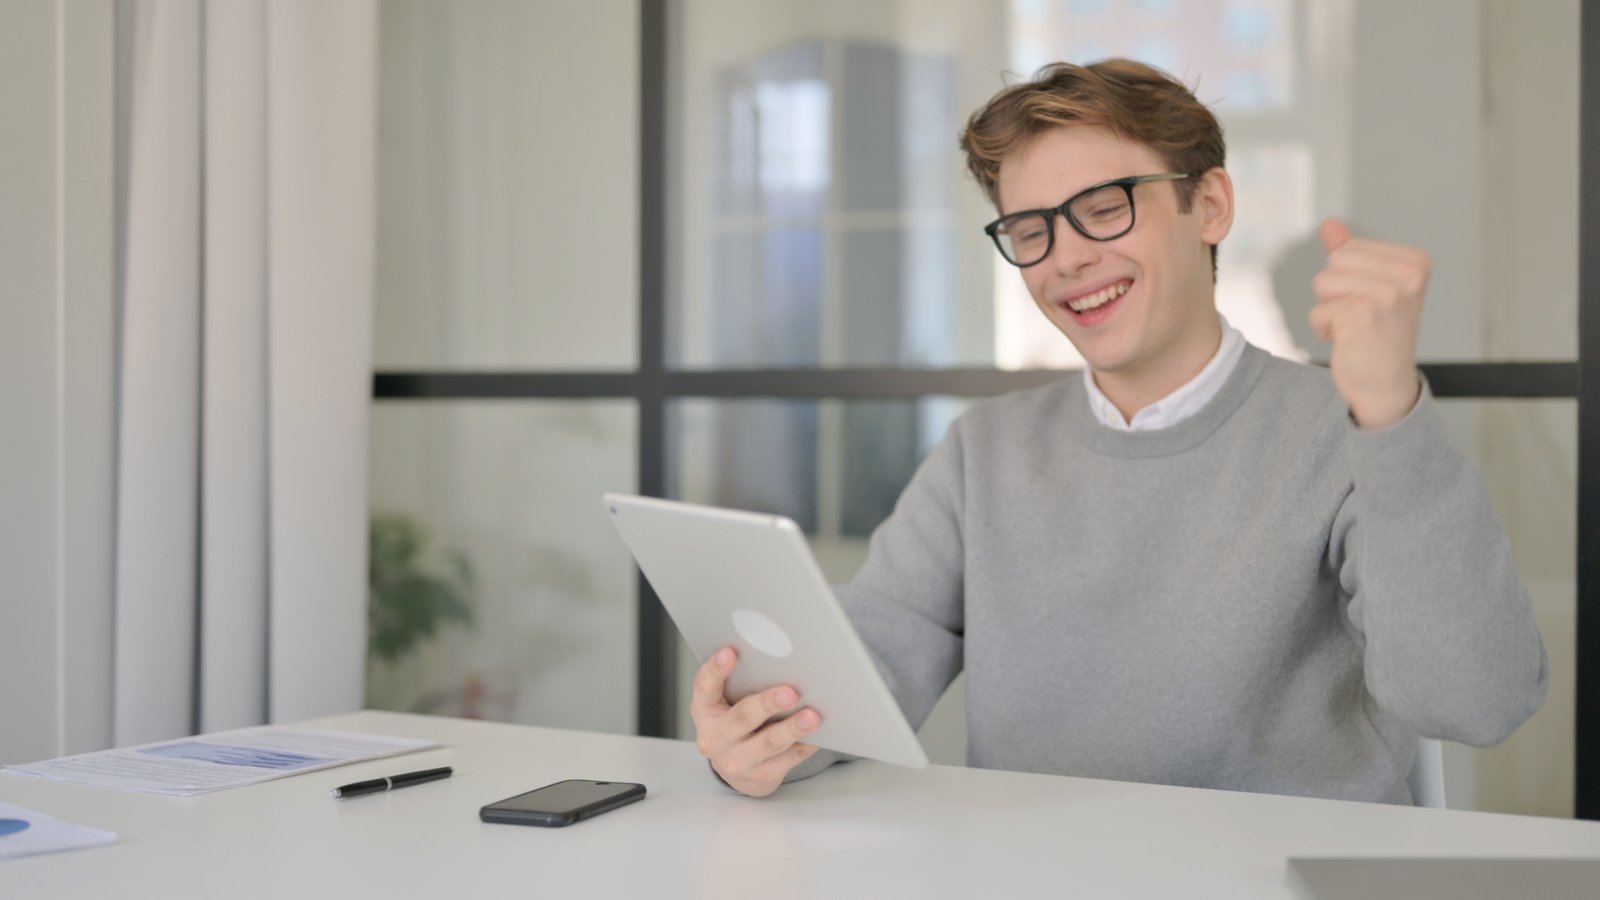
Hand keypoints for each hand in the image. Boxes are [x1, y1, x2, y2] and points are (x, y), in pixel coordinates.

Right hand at [691, 646, 821, 796]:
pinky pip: (790, 757)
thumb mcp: (726, 703)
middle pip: (742, 718)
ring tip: (813, 717)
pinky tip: (821, 733)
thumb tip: (781, 660)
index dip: (716, 669)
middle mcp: (716, 738)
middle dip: (767, 704)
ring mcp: (738, 761)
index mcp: (705, 711)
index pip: (704, 686)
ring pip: (769, 743)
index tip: (731, 652)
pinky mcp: (762, 776)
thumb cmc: (735, 723)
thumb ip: (742, 684)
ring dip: (793, 728)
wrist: (736, 768)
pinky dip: (807, 743)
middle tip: (789, 693)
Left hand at [1309, 218, 1426, 429]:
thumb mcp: (1371, 286)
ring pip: (1323, 284)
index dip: (1346, 277)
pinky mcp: (1364, 316)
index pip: (1347, 248)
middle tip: (1361, 316)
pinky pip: (1319, 312)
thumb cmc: (1378, 334)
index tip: (1370, 301)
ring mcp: (1387, 295)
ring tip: (1355, 327)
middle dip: (1335, 292)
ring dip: (1329, 310)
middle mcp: (1407, 276)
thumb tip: (1330, 226)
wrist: (1386, 383)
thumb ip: (1351, 252)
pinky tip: (1349, 340)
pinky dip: (1325, 329)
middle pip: (1334, 262)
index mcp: (1414, 261)